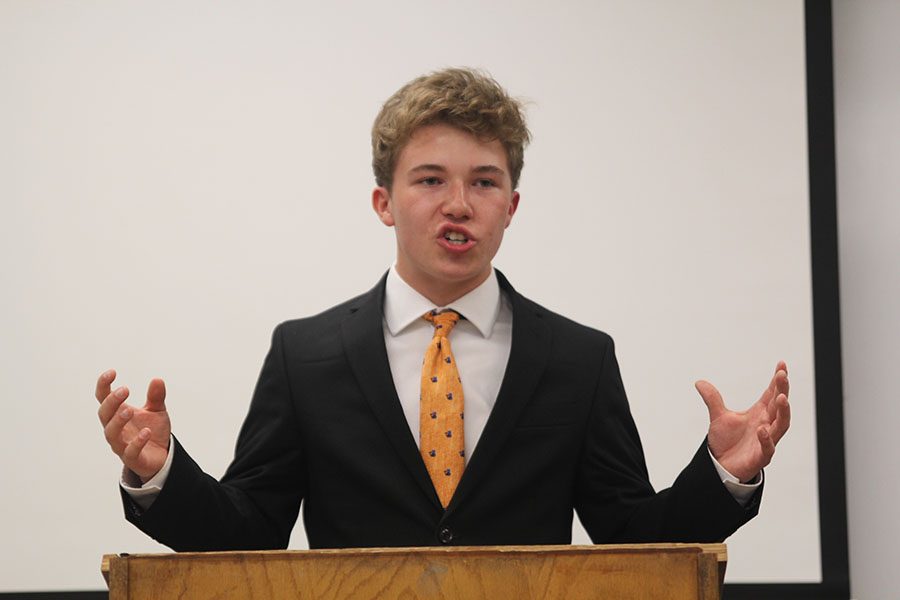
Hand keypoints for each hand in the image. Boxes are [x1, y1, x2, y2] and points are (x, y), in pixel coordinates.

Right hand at [96, 369, 170, 482]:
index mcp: (118, 414)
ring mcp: (122, 444)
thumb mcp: (157, 411)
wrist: (161, 456)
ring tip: (129, 410)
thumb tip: (157, 380)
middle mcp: (115, 428)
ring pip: (111, 433)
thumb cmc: (151, 430)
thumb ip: (156, 397)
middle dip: (111, 402)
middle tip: (124, 390)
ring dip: (118, 421)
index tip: (112, 372)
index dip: (103, 385)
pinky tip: (146, 432)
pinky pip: (130, 451)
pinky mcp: (132, 458)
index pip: (103, 398)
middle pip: (104, 414)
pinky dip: (137, 442)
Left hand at [695, 361, 790, 482]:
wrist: (721, 465)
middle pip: (780, 406)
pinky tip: (762, 429)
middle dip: (782, 390)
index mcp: (759, 413)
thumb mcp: (718, 417)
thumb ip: (712, 399)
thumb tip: (699, 382)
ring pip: (782, 425)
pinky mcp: (761, 457)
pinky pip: (768, 448)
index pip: (772, 393)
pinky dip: (766, 439)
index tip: (781, 364)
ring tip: (781, 397)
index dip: (777, 380)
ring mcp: (766, 440)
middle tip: (782, 375)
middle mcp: (767, 424)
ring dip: (783, 411)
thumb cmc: (726, 441)